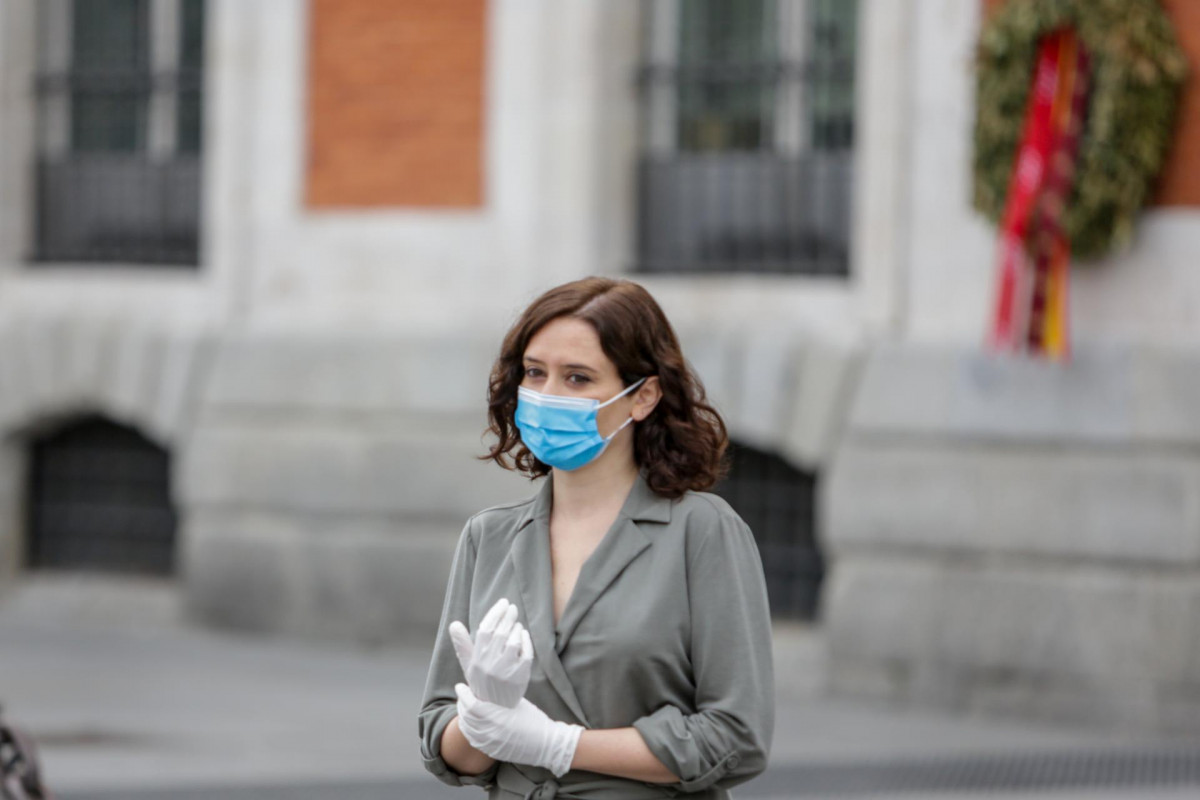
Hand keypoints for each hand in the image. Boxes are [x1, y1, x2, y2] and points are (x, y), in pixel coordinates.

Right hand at [448, 597, 533, 708]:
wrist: (495, 707)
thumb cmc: (481, 680)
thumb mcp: (469, 664)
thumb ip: (462, 644)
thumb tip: (454, 624)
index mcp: (477, 659)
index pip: (485, 629)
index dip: (495, 613)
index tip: (503, 602)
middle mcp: (491, 664)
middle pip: (501, 633)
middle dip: (508, 616)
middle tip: (512, 607)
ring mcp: (506, 671)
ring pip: (514, 641)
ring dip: (516, 628)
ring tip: (516, 623)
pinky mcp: (521, 676)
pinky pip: (526, 653)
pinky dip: (526, 641)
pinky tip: (523, 634)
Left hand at [454, 683, 581, 776]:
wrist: (546, 746)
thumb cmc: (535, 721)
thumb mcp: (519, 704)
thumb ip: (501, 698)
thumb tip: (489, 689)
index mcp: (497, 718)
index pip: (471, 705)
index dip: (463, 694)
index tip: (460, 686)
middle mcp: (490, 732)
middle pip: (466, 716)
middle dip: (461, 703)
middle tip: (462, 695)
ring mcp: (490, 744)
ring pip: (467, 729)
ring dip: (463, 717)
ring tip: (464, 707)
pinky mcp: (492, 751)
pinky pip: (473, 740)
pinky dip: (468, 730)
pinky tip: (470, 724)